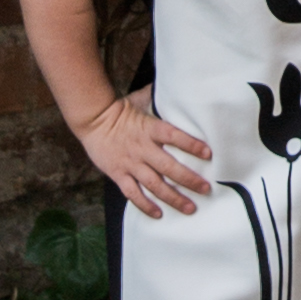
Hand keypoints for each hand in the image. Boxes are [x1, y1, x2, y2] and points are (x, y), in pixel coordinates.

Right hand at [81, 86, 210, 217]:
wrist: (92, 120)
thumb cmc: (120, 109)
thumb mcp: (141, 99)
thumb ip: (158, 97)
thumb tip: (178, 86)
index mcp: (149, 128)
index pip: (174, 136)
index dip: (191, 145)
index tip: (208, 153)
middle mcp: (142, 148)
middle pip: (168, 167)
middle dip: (189, 179)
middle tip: (206, 189)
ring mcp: (130, 163)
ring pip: (154, 185)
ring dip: (173, 198)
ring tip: (190, 208)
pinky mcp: (118, 174)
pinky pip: (133, 193)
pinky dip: (145, 205)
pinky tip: (159, 214)